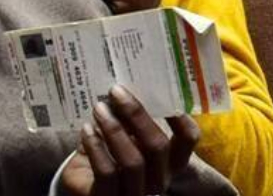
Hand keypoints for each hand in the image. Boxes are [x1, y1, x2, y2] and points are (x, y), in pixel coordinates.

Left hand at [60, 85, 199, 195]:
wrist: (84, 185)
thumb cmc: (110, 154)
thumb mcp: (126, 136)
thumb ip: (131, 119)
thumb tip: (125, 88)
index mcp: (169, 161)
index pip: (188, 139)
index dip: (181, 116)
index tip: (162, 92)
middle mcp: (158, 180)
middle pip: (157, 146)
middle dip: (136, 114)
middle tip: (116, 92)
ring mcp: (136, 193)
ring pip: (133, 161)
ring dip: (114, 130)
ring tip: (99, 109)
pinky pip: (107, 173)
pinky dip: (96, 148)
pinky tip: (86, 130)